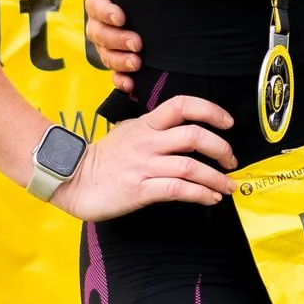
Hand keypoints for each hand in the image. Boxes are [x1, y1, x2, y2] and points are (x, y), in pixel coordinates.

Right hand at [50, 96, 237, 220]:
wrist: (72, 179)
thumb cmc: (103, 158)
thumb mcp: (128, 131)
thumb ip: (154, 127)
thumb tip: (181, 125)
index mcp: (146, 125)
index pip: (182, 105)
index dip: (210, 110)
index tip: (227, 122)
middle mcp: (148, 142)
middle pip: (194, 135)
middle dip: (221, 148)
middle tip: (231, 160)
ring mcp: (144, 166)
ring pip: (191, 166)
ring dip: (217, 177)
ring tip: (228, 185)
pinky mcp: (140, 190)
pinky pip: (178, 190)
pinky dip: (201, 194)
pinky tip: (211, 198)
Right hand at [81, 0, 139, 91]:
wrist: (168, 17)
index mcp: (105, 2)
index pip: (96, 7)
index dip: (106, 12)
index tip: (122, 16)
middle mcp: (104, 25)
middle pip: (98, 35)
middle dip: (116, 40)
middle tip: (138, 44)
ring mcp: (112, 47)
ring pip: (105, 57)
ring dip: (118, 62)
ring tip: (137, 64)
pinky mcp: (124, 65)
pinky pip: (115, 77)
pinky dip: (121, 82)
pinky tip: (131, 86)